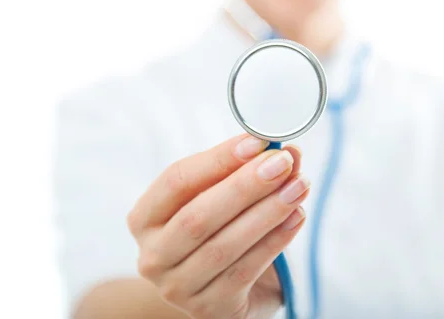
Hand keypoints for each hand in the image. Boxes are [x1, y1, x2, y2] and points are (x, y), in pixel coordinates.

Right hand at [127, 134, 309, 318]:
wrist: (223, 292)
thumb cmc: (219, 233)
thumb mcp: (226, 200)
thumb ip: (250, 173)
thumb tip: (289, 152)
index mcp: (146, 218)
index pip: (177, 180)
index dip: (218, 159)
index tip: (257, 142)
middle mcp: (153, 255)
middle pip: (198, 216)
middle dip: (246, 186)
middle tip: (282, 164)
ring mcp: (177, 288)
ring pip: (224, 245)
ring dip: (267, 212)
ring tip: (298, 187)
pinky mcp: (208, 309)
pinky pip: (245, 270)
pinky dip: (275, 240)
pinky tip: (296, 217)